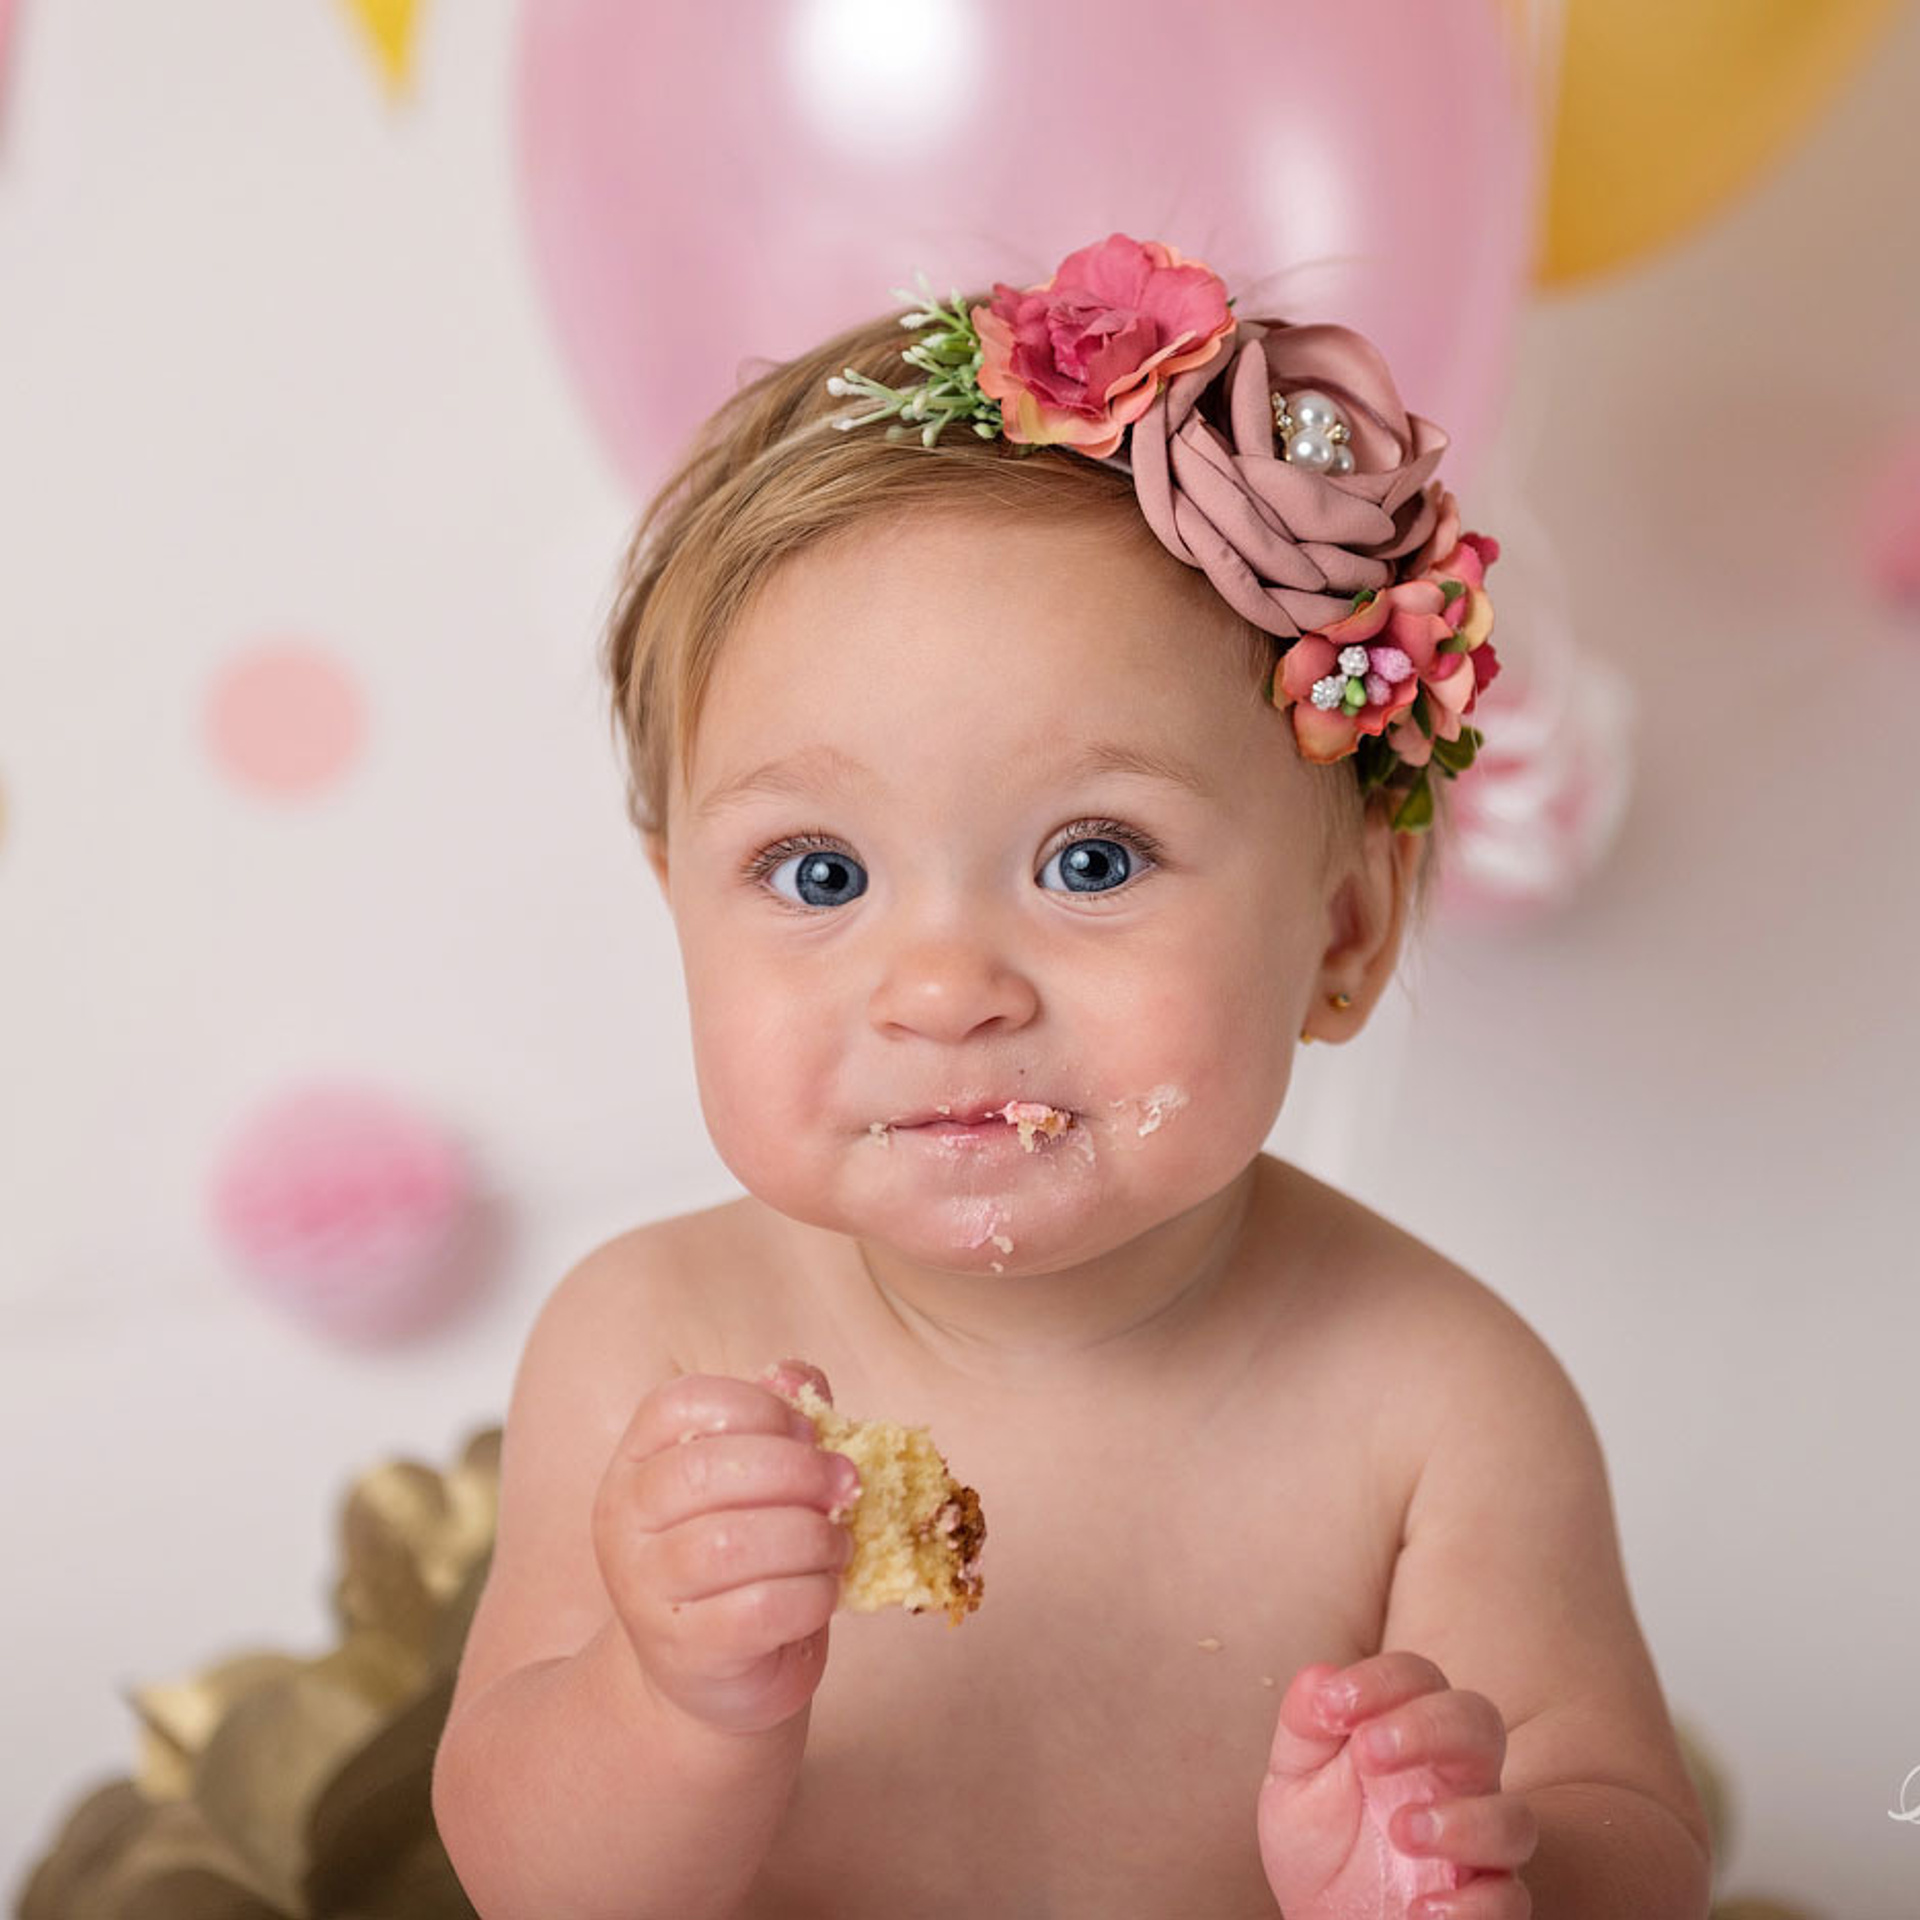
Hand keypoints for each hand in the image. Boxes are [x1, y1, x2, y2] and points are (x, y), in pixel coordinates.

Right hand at [591, 1357, 861, 1737]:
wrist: (710, 1671)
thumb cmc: (740, 1558)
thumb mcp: (754, 1480)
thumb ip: (778, 1420)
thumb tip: (797, 1375)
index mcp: (637, 1461)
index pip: (679, 1404)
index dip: (756, 1406)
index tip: (808, 1431)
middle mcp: (625, 1520)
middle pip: (705, 1471)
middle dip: (796, 1470)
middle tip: (845, 1483)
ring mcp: (646, 1589)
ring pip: (732, 1543)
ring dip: (810, 1535)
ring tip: (837, 1542)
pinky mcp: (685, 1650)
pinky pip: (758, 1609)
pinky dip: (811, 1592)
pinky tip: (825, 1589)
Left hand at [1258, 1651, 1536, 1918]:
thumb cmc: (1319, 1843)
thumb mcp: (1294, 1782)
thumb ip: (1305, 1727)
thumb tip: (1320, 1676)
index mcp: (1408, 1735)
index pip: (1420, 1679)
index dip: (1382, 1680)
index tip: (1333, 1705)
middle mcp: (1454, 1782)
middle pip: (1479, 1723)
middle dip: (1427, 1727)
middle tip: (1368, 1752)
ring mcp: (1475, 1848)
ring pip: (1514, 1819)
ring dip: (1463, 1822)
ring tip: (1402, 1832)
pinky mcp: (1483, 1909)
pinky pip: (1510, 1902)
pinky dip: (1474, 1907)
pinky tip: (1423, 1910)